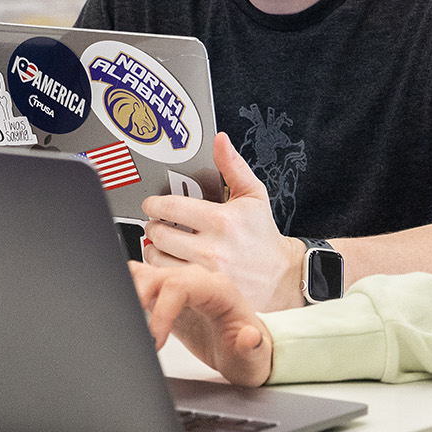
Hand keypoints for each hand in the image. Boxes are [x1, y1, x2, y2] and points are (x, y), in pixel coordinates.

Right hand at [130, 261, 273, 387]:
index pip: (180, 285)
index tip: (155, 339)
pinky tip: (125, 309)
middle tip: (134, 331)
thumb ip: (251, 346)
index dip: (162, 310)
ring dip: (130, 293)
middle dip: (138, 299)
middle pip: (158, 275)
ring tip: (127, 322)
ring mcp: (181, 286)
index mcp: (219, 290)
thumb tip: (248, 336)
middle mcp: (198, 282)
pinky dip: (127, 289)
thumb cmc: (248, 354)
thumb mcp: (254, 358)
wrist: (244, 354)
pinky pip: (142, 280)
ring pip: (146, 274)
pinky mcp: (167, 296)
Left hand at [142, 132, 305, 310]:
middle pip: (159, 233)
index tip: (152, 205)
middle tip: (158, 223)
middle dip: (153, 225)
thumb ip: (232, 166)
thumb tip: (220, 140)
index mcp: (222, 220)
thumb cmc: (262, 235)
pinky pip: (167, 280)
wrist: (279, 276)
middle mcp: (212, 248)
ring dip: (155, 249)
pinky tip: (170, 262)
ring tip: (163, 243)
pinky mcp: (203, 291)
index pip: (170, 207)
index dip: (154, 204)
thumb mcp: (253, 195)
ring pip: (158, 258)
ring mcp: (206, 273)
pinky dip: (162, 270)